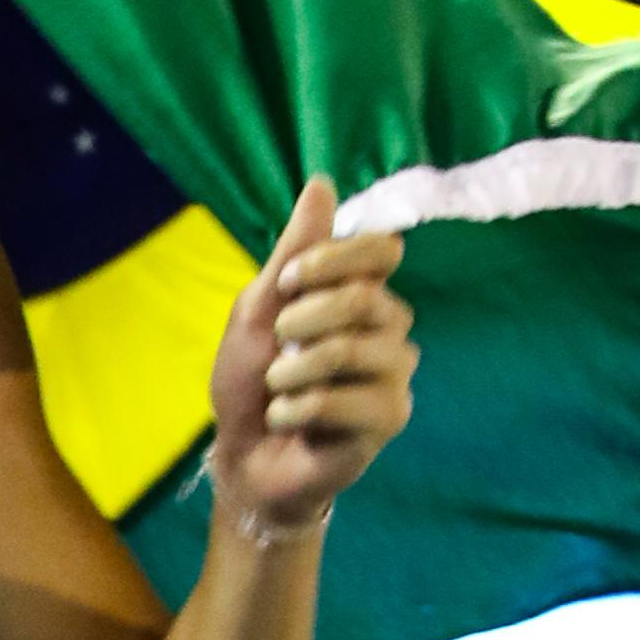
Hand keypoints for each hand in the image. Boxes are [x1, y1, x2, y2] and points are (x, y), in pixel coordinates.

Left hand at [205, 172, 416, 534]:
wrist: (244, 456)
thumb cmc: (250, 382)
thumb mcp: (259, 309)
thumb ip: (293, 251)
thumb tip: (322, 183)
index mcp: (360, 294)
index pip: (383, 249)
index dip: (333, 259)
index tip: (286, 284)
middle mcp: (389, 329)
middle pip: (367, 297)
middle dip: (303, 320)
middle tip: (276, 347)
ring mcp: (395, 375)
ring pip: (355, 349)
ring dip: (295, 371)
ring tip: (277, 389)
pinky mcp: (391, 418)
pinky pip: (348, 400)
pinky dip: (300, 409)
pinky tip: (289, 420)